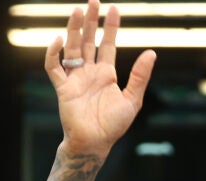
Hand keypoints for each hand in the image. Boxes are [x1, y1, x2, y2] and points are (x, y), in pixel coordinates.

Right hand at [44, 1, 156, 156]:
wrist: (95, 142)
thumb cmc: (114, 125)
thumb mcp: (133, 99)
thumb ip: (140, 76)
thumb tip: (151, 52)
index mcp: (106, 74)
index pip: (107, 44)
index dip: (110, 27)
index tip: (114, 9)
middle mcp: (89, 72)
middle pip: (87, 41)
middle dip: (89, 21)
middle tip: (92, 1)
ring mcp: (75, 78)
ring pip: (71, 48)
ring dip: (73, 29)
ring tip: (77, 10)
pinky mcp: (62, 88)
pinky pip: (53, 67)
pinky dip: (53, 53)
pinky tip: (59, 40)